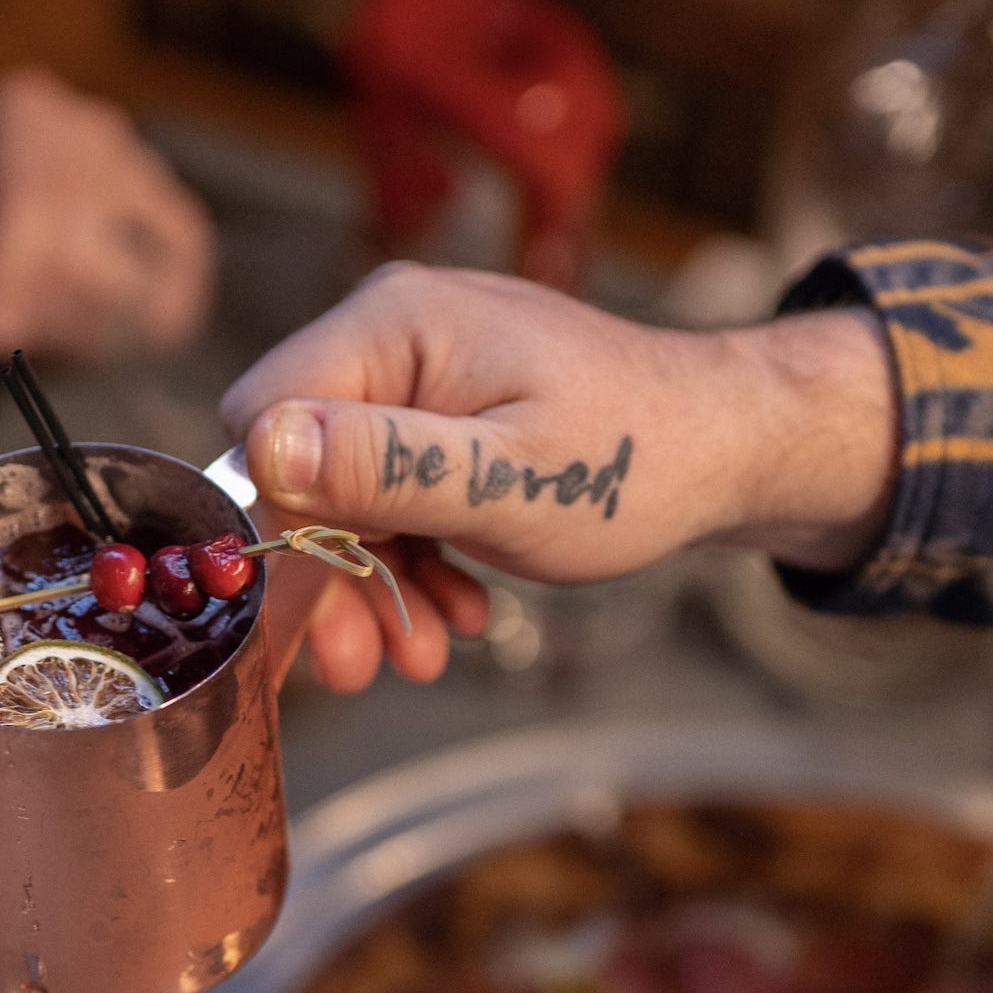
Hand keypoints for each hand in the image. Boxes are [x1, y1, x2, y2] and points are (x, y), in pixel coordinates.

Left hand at [0, 68, 214, 361]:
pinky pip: (177, 295)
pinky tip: (89, 331)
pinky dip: (137, 327)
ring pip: (141, 279)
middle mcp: (94, 132)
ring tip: (37, 322)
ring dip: (83, 326)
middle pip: (90, 248)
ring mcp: (146, 176)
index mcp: (19, 115)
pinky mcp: (180, 227)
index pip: (35, 200)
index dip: (13, 275)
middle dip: (38, 309)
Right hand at [221, 265, 900, 689]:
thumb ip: (382, 467)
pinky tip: (456, 608)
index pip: (261, 417)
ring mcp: (420, 372)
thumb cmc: (635, 461)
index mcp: (394, 327)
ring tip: (421, 651)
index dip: (269, 521)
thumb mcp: (504, 482)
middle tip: (358, 665)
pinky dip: (414, 559)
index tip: (302, 609)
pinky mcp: (444, 411)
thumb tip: (263, 449)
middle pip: (299, 465)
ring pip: (343, 491)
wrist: (730, 450)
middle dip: (327, 573)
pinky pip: (392, 492)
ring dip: (373, 581)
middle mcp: (394, 333)